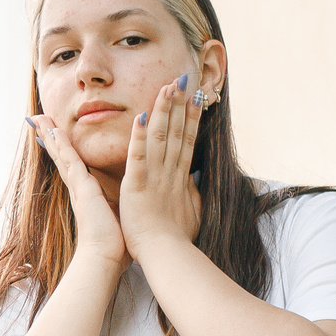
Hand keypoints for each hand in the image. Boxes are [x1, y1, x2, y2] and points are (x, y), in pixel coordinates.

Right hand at [26, 112, 126, 268]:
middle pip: (63, 156)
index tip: (56, 135)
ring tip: (39, 117)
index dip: (65, 150)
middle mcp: (79, 188)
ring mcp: (78, 188)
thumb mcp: (118, 216)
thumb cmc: (115, 244)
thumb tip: (130, 202)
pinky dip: (62, 146)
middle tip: (39, 119)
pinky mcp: (81, 189)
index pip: (74, 166)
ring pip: (63, 155)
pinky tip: (54, 131)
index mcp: (88, 194)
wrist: (105, 258)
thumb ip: (120, 205)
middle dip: (51, 138)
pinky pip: (70, 162)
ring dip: (51, 136)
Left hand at [117, 75, 204, 260]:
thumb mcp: (191, 210)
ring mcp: (155, 178)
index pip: (188, 140)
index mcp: (180, 178)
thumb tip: (197, 179)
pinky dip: (139, 138)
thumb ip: (192, 191)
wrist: (167, 256)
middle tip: (182, 79)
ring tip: (166, 88)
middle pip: (177, 132)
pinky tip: (140, 117)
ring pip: (160, 138)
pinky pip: (138, 158)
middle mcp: (170, 173)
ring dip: (163, 111)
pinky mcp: (138, 186)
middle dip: (180, 105)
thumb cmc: (176, 239)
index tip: (196, 97)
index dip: (192, 118)